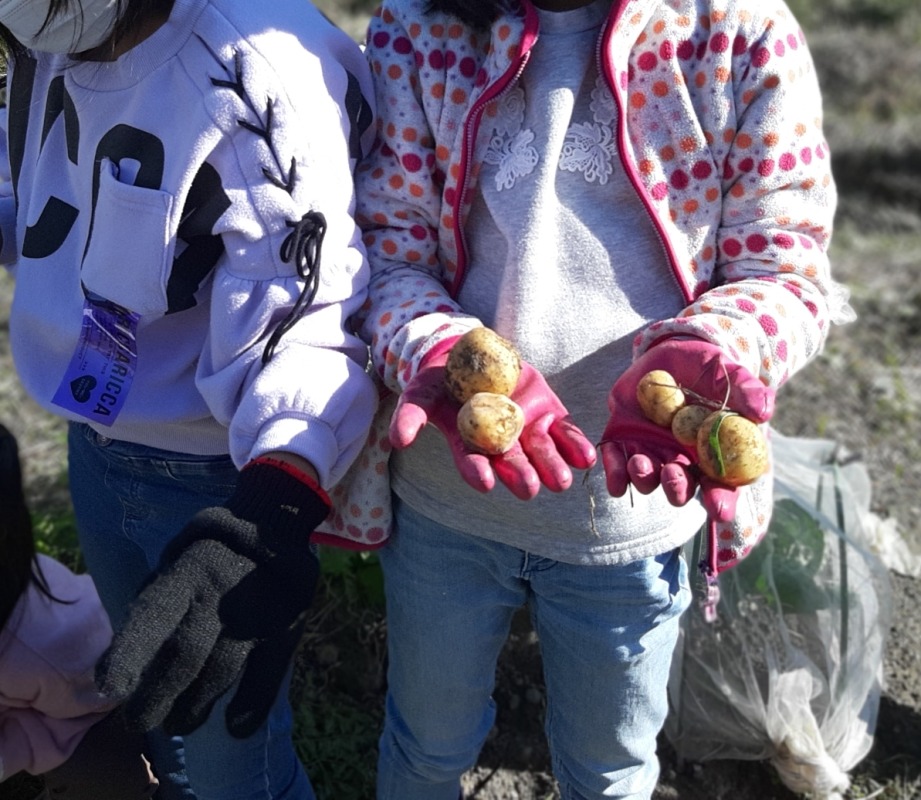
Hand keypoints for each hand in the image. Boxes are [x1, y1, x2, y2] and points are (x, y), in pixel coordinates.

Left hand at [95, 458, 329, 738]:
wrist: (275, 517)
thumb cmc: (211, 548)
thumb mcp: (176, 559)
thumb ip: (154, 601)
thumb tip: (120, 659)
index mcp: (187, 573)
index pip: (152, 616)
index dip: (129, 654)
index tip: (108, 689)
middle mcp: (219, 593)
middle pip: (186, 654)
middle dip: (159, 696)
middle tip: (138, 722)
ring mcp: (256, 611)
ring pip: (222, 668)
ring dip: (197, 705)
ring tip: (178, 724)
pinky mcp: (284, 623)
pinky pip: (269, 670)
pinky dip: (253, 703)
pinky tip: (236, 726)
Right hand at [390, 338, 595, 498]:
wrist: (467, 356)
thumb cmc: (438, 383)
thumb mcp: (419, 393)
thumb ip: (411, 416)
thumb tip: (398, 440)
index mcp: (469, 444)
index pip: (473, 462)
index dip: (477, 472)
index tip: (484, 482)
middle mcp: (500, 443)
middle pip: (512, 463)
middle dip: (520, 475)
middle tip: (528, 488)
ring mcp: (526, 428)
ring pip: (541, 452)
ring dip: (552, 466)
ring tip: (561, 481)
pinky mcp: (547, 412)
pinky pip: (564, 432)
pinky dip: (574, 444)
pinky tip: (586, 457)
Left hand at [600, 339, 773, 519]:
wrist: (671, 354)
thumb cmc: (710, 369)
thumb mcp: (732, 374)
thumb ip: (748, 391)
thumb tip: (763, 412)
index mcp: (714, 454)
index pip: (721, 486)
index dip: (721, 500)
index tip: (720, 511)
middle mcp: (682, 460)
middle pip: (681, 487)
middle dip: (676, 488)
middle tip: (674, 477)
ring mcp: (652, 452)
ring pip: (647, 479)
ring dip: (644, 478)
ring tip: (641, 462)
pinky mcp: (624, 441)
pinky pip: (616, 465)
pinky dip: (614, 473)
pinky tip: (614, 481)